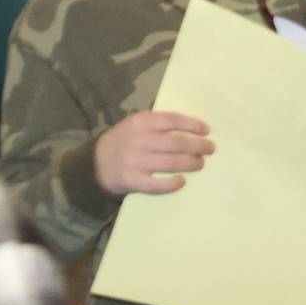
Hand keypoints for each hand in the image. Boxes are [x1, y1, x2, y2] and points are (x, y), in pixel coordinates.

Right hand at [93, 112, 212, 194]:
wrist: (95, 163)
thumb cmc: (123, 141)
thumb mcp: (134, 124)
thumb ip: (157, 124)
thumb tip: (191, 129)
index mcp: (140, 122)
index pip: (171, 120)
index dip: (192, 125)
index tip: (206, 130)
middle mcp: (138, 140)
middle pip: (175, 142)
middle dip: (197, 146)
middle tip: (210, 149)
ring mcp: (135, 161)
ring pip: (169, 162)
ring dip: (189, 163)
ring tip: (200, 163)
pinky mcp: (132, 180)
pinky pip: (156, 184)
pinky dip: (171, 184)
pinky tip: (182, 181)